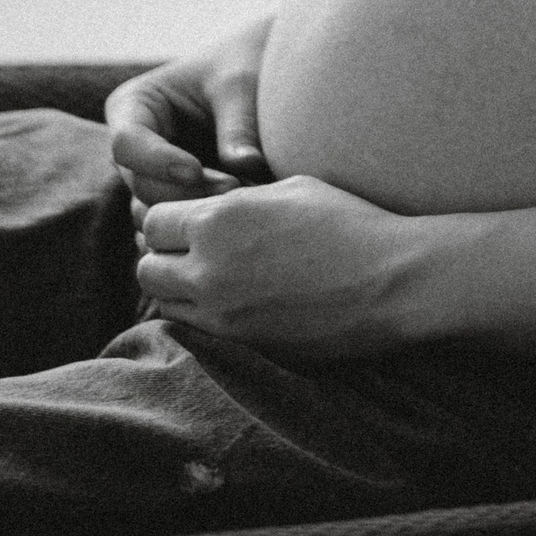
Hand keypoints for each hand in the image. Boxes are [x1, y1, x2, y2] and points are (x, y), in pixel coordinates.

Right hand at [107, 19, 273, 210]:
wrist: (254, 77)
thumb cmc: (241, 67)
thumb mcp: (240, 85)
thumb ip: (238, 125)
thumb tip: (247, 166)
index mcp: (134, 105)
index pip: (126, 143)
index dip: (156, 161)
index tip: (195, 170)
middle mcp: (133, 147)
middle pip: (141, 184)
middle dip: (185, 192)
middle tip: (234, 189)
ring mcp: (149, 177)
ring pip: (155, 212)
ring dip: (194, 213)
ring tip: (240, 198)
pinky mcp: (170, 199)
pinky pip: (171, 226)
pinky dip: (197, 227)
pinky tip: (233, 216)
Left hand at [136, 175, 415, 355]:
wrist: (389, 281)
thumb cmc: (347, 222)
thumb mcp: (289, 188)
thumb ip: (237, 199)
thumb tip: (210, 205)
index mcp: (219, 221)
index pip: (154, 220)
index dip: (170, 216)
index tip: (193, 217)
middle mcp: (208, 270)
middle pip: (146, 267)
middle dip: (164, 255)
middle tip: (196, 249)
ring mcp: (222, 316)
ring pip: (164, 305)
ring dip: (178, 290)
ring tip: (213, 277)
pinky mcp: (239, 347)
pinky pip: (194, 333)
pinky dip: (201, 317)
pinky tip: (232, 302)